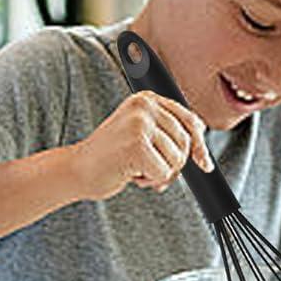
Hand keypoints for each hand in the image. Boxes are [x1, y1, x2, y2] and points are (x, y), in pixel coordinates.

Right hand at [66, 90, 211, 201]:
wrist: (77, 169)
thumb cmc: (110, 155)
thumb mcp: (141, 135)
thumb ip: (168, 134)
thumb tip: (201, 153)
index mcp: (146, 99)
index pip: (189, 120)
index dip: (199, 144)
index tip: (203, 162)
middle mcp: (143, 106)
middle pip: (185, 141)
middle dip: (174, 163)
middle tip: (151, 169)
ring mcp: (139, 124)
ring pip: (177, 159)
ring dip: (160, 173)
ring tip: (136, 168)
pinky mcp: (137, 145)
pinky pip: (164, 173)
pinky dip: (151, 181)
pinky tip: (131, 175)